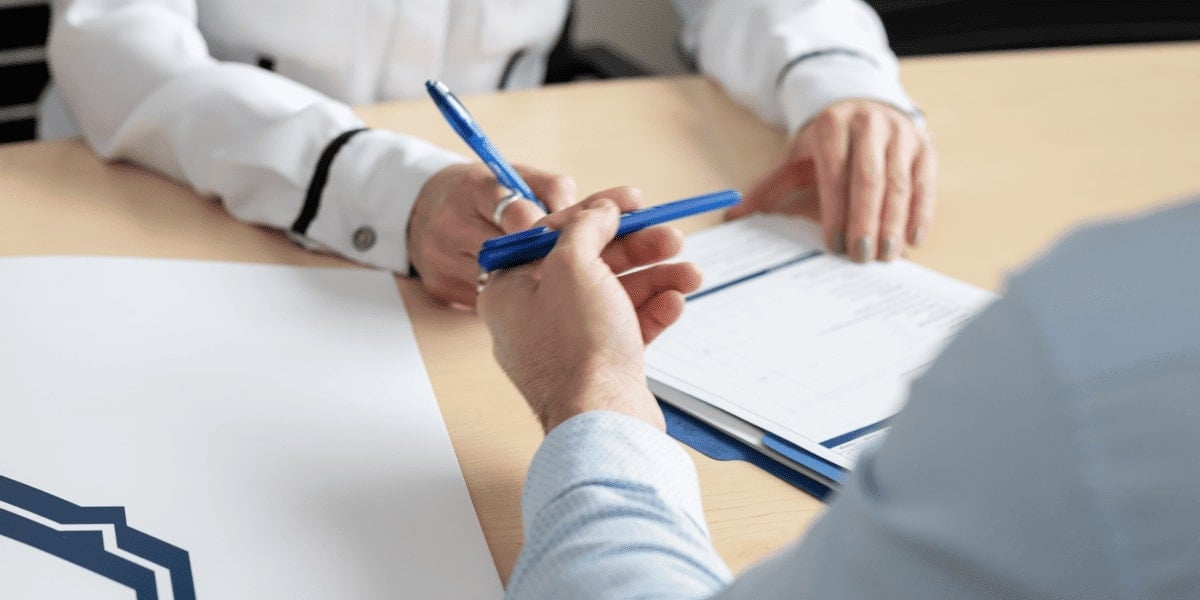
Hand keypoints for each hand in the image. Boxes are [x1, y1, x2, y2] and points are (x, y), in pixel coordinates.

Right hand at [408, 162, 576, 305]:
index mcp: (473, 188)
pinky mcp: (442, 288)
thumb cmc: (481, 193)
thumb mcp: (514, 176)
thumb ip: (552, 190)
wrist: (420, 210)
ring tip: (544, 275)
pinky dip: (508, 295)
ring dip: (528, 280)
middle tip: (566, 263)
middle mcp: (452, 224)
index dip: (549, 229)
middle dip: (542, 258)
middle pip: (511, 252)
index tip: (566, 236)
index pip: (518, 213)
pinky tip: (518, 289)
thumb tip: (589, 216)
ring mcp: (443, 260)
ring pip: (502, 281)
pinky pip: (488, 299)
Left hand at [477, 192, 702, 433]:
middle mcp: (533, 317)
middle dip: (637, 248)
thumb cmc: (577, 346)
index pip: (551, 236)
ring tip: (690, 272)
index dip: (595, 213)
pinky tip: (676, 302)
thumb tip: (599, 211)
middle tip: (672, 235)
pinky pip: (627, 328)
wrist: (603, 420)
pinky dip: (653, 311)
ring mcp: (567, 345)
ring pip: (615, 296)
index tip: (631, 201)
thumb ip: (584, 228)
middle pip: (589, 264)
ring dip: (655, 277)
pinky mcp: (598, 368)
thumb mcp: (573, 265)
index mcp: (509, 290)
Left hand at [729, 99, 936, 262]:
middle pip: (871, 179)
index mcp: (832, 126)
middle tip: (860, 257)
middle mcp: (870, 125)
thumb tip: (732, 215)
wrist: (862, 106)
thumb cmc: (826, 143)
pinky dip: (920, 213)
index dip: (836, 211)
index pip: (835, 173)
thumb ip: (768, 186)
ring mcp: (901, 134)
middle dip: (866, 222)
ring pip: (900, 183)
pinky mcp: (924, 147)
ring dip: (894, 223)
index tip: (834, 245)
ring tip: (885, 256)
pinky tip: (912, 239)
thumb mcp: (795, 157)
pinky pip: (925, 183)